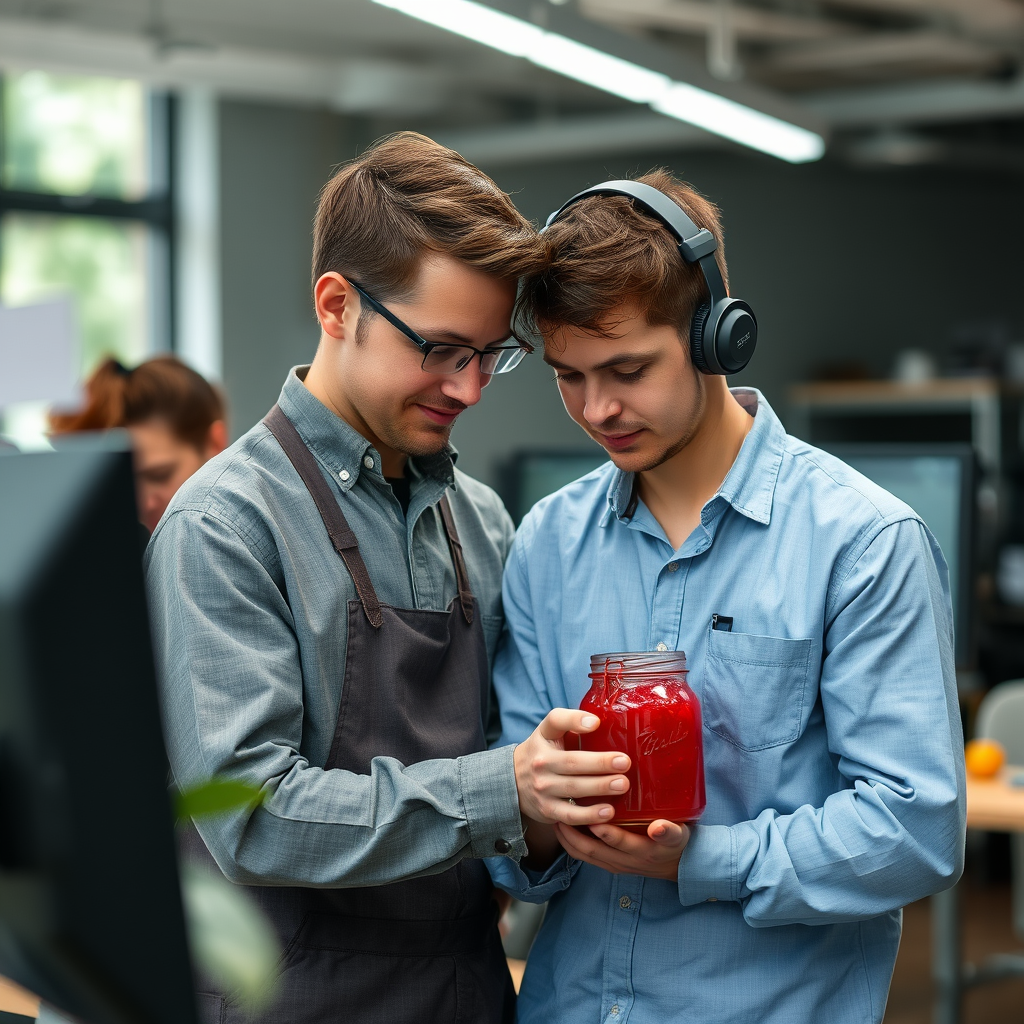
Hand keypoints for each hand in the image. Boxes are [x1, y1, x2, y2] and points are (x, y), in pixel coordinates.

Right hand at [513, 709, 630, 826]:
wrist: (512, 781)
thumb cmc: (542, 752)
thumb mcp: (549, 732)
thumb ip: (570, 723)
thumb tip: (600, 721)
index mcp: (544, 736)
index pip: (555, 721)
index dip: (575, 720)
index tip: (596, 722)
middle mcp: (541, 761)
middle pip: (572, 761)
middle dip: (600, 762)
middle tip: (625, 762)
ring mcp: (543, 787)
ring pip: (573, 788)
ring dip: (599, 787)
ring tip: (622, 785)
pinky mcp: (547, 809)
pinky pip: (570, 814)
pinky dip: (589, 815)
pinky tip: (607, 812)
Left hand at [553, 819, 689, 880]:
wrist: (679, 867)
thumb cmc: (677, 844)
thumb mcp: (680, 836)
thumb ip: (670, 831)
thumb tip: (658, 827)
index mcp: (642, 851)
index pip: (618, 842)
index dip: (602, 830)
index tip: (590, 814)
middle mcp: (625, 861)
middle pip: (592, 850)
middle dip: (573, 833)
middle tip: (560, 812)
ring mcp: (615, 865)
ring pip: (585, 855)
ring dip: (568, 839)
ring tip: (555, 818)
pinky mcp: (610, 865)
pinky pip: (586, 857)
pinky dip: (572, 844)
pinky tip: (564, 827)